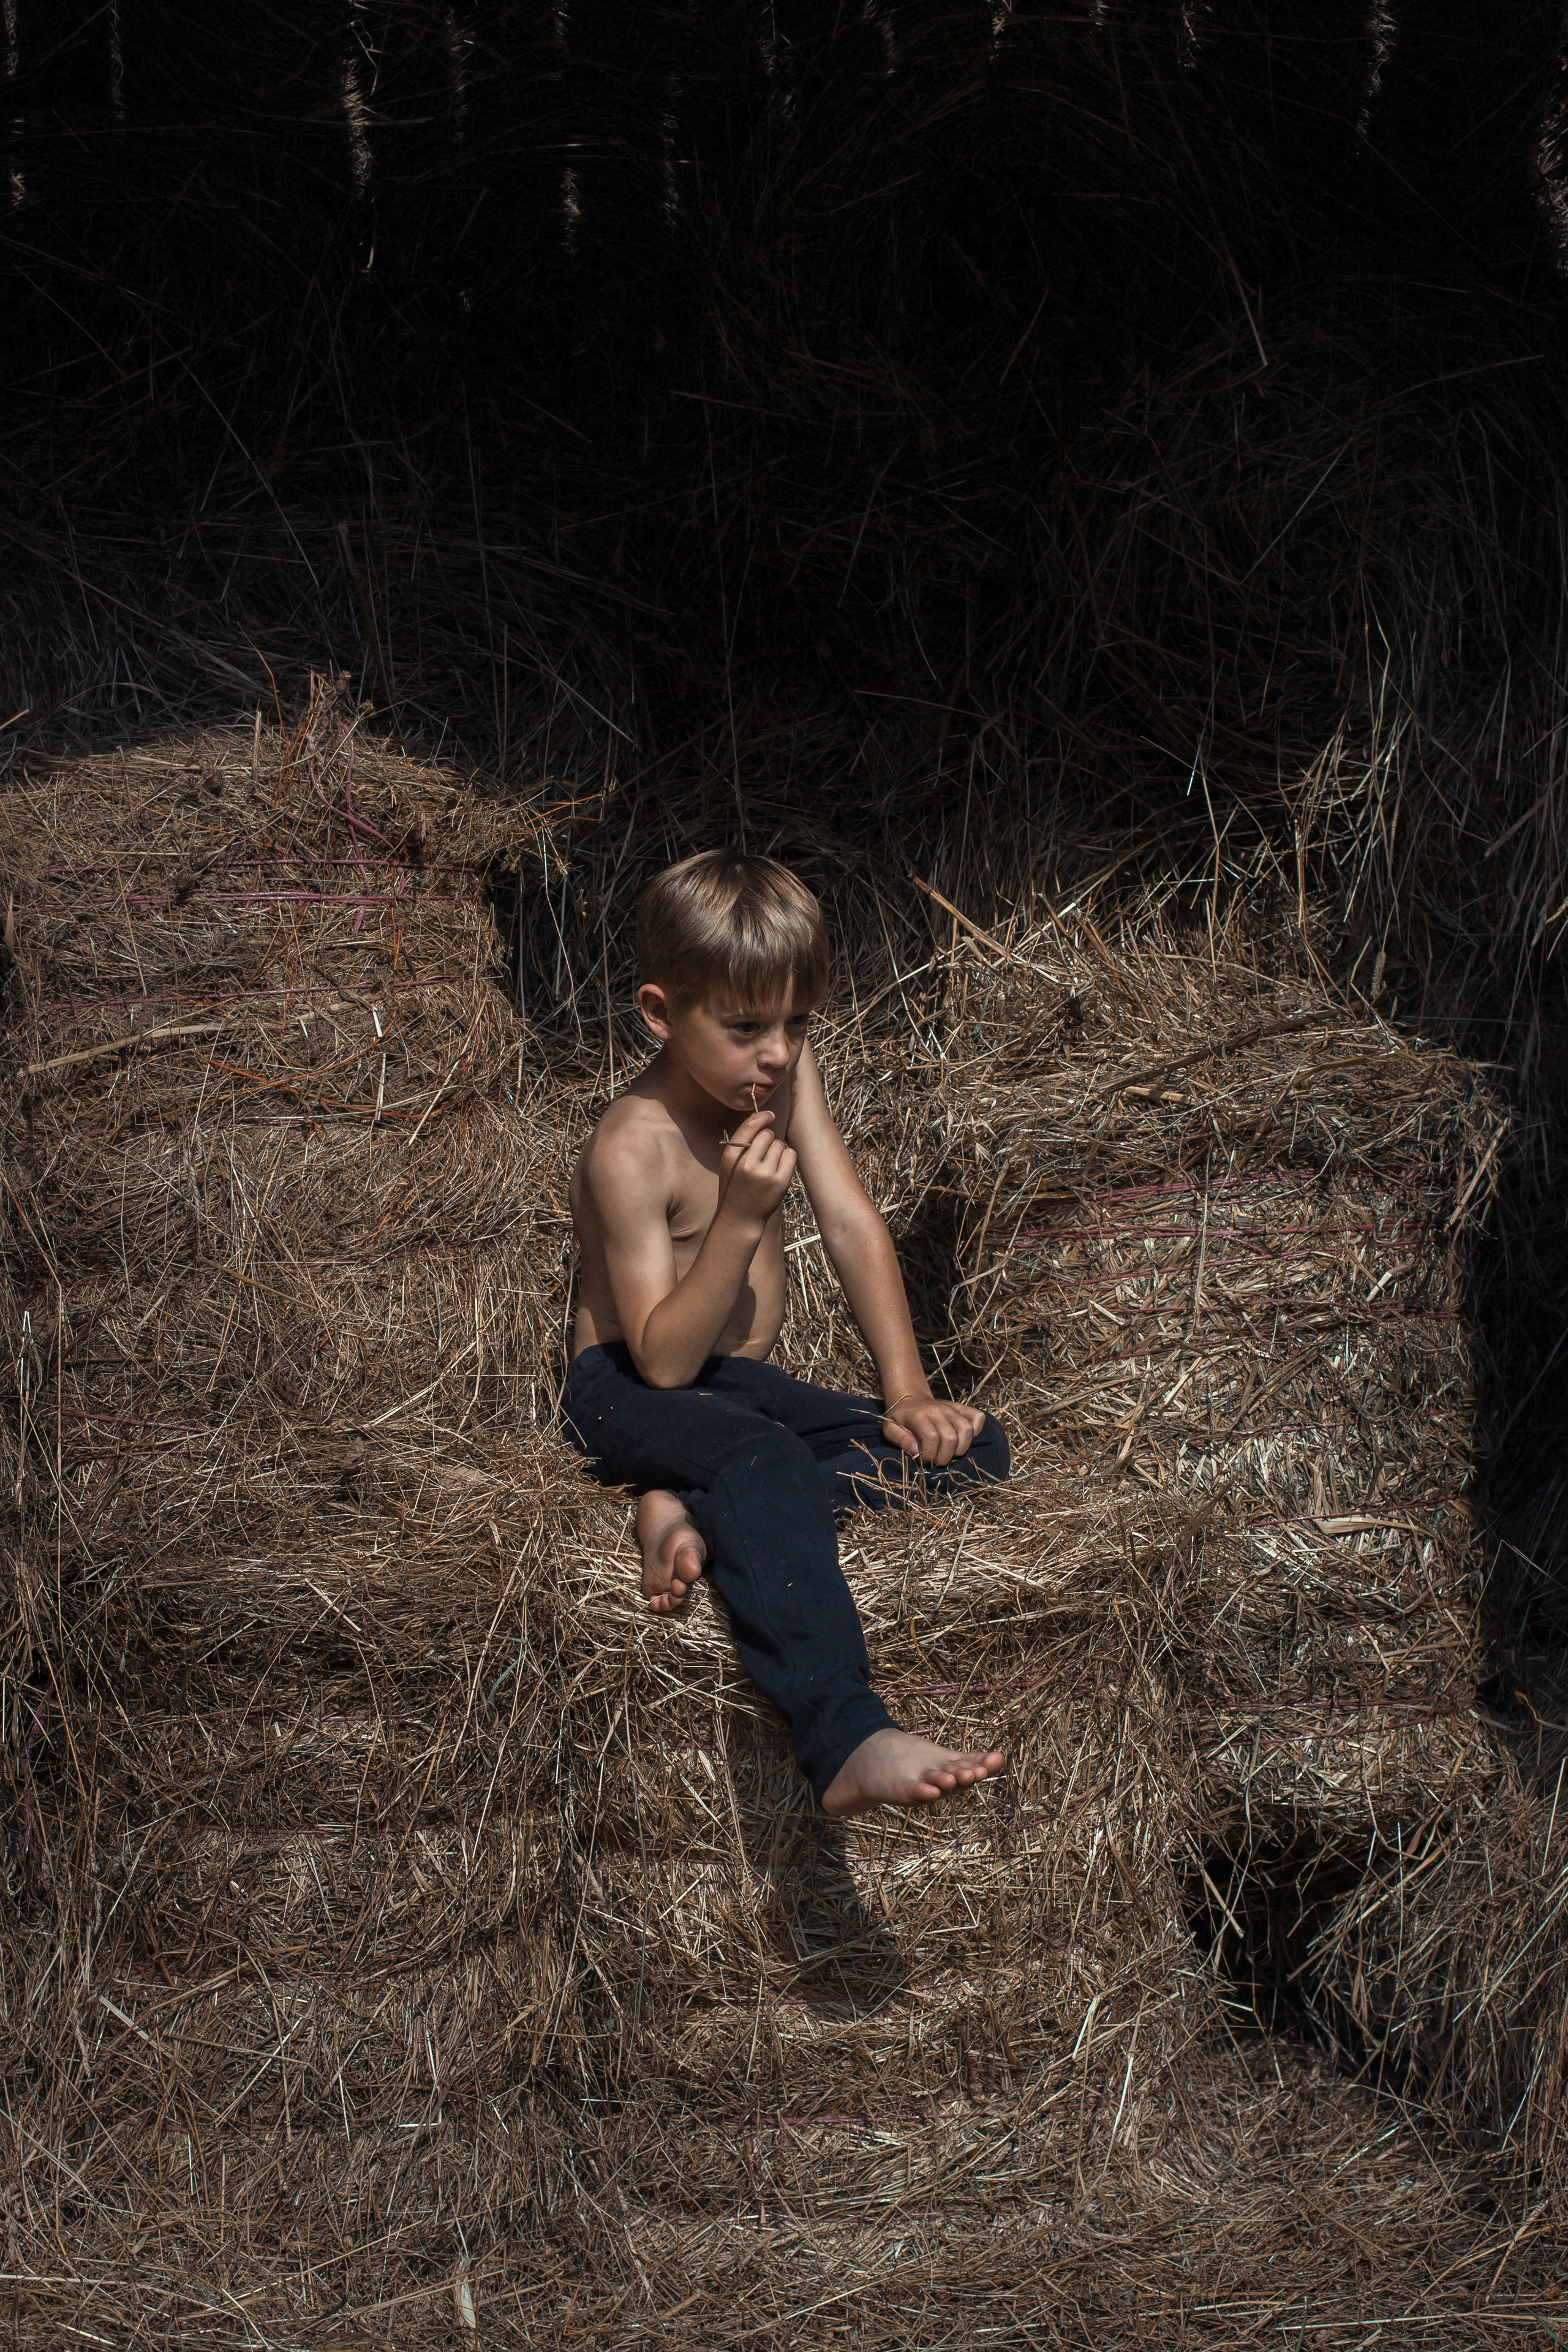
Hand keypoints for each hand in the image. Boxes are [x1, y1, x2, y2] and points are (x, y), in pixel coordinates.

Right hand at [717, 1109, 796, 1229]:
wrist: (740, 1218)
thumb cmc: (735, 1187)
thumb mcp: (730, 1164)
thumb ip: (741, 1142)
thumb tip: (760, 1116)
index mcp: (731, 1156)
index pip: (749, 1126)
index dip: (762, 1117)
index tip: (769, 1115)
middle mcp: (747, 1164)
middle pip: (767, 1134)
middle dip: (768, 1140)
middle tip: (763, 1155)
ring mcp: (765, 1174)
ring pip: (780, 1144)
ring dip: (777, 1151)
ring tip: (768, 1165)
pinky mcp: (780, 1182)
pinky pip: (790, 1154)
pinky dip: (787, 1158)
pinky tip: (779, 1168)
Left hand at [882, 1393, 985, 1467]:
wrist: (910, 1398)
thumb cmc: (900, 1417)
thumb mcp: (890, 1429)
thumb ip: (901, 1440)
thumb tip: (916, 1451)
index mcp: (919, 1416)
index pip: (931, 1437)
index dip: (929, 1454)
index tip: (923, 1459)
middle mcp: (938, 1411)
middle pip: (951, 1438)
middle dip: (945, 1456)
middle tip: (937, 1460)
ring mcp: (952, 1409)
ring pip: (967, 1430)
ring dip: (961, 1448)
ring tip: (950, 1453)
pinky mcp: (962, 1408)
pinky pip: (978, 1418)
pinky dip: (976, 1431)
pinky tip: (963, 1439)